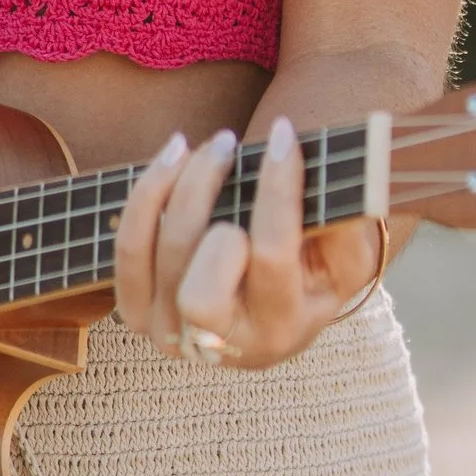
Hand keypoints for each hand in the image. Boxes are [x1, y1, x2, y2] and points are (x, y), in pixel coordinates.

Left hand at [114, 116, 384, 372]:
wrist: (269, 307)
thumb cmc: (312, 270)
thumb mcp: (347, 258)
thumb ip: (348, 225)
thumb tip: (332, 177)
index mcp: (282, 329)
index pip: (272, 255)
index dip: (277, 188)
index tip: (284, 133)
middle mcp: (222, 343)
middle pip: (200, 279)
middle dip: (208, 199)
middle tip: (231, 149)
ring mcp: (171, 332)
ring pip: (160, 247)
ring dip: (183, 178)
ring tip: (215, 143)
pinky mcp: (137, 312)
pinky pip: (127, 246)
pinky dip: (147, 192)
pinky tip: (176, 154)